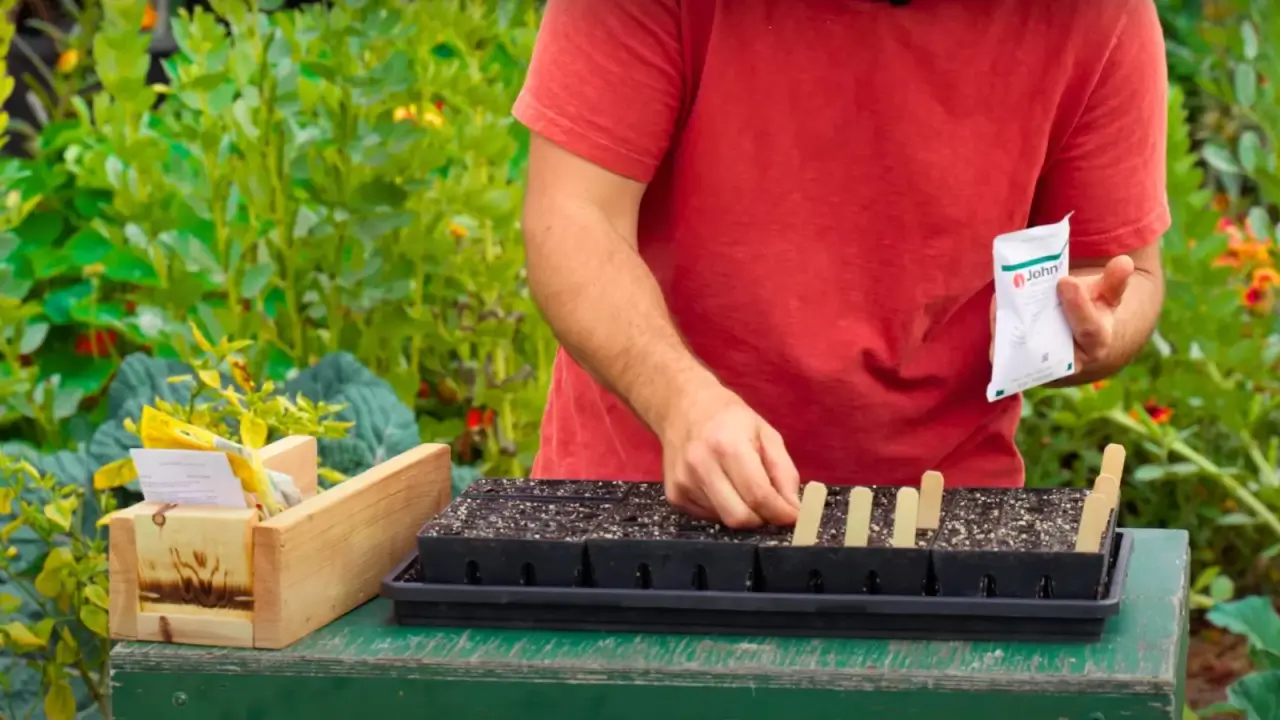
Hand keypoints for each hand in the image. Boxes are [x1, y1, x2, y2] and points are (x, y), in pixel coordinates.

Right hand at [657, 381, 800, 528]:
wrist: (681, 407)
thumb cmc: (728, 418)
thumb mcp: (766, 434)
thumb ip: (784, 472)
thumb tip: (794, 510)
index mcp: (727, 446)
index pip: (758, 495)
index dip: (780, 513)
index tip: (793, 517)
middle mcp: (700, 466)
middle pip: (739, 517)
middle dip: (760, 518)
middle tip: (768, 505)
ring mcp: (683, 482)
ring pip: (724, 519)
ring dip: (741, 510)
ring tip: (739, 484)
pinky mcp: (674, 495)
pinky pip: (707, 517)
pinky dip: (722, 508)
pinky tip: (720, 485)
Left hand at [987, 255, 1135, 371]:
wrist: (1074, 343)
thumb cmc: (1090, 314)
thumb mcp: (1105, 297)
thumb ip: (1114, 281)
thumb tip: (1124, 262)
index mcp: (1097, 343)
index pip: (1089, 330)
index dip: (1078, 307)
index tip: (1066, 281)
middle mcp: (1070, 362)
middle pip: (1052, 341)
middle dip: (1038, 316)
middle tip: (1026, 286)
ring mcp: (1043, 369)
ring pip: (1023, 349)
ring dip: (1011, 323)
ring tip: (1006, 294)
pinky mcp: (1021, 368)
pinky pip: (1006, 353)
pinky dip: (1000, 330)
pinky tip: (999, 305)